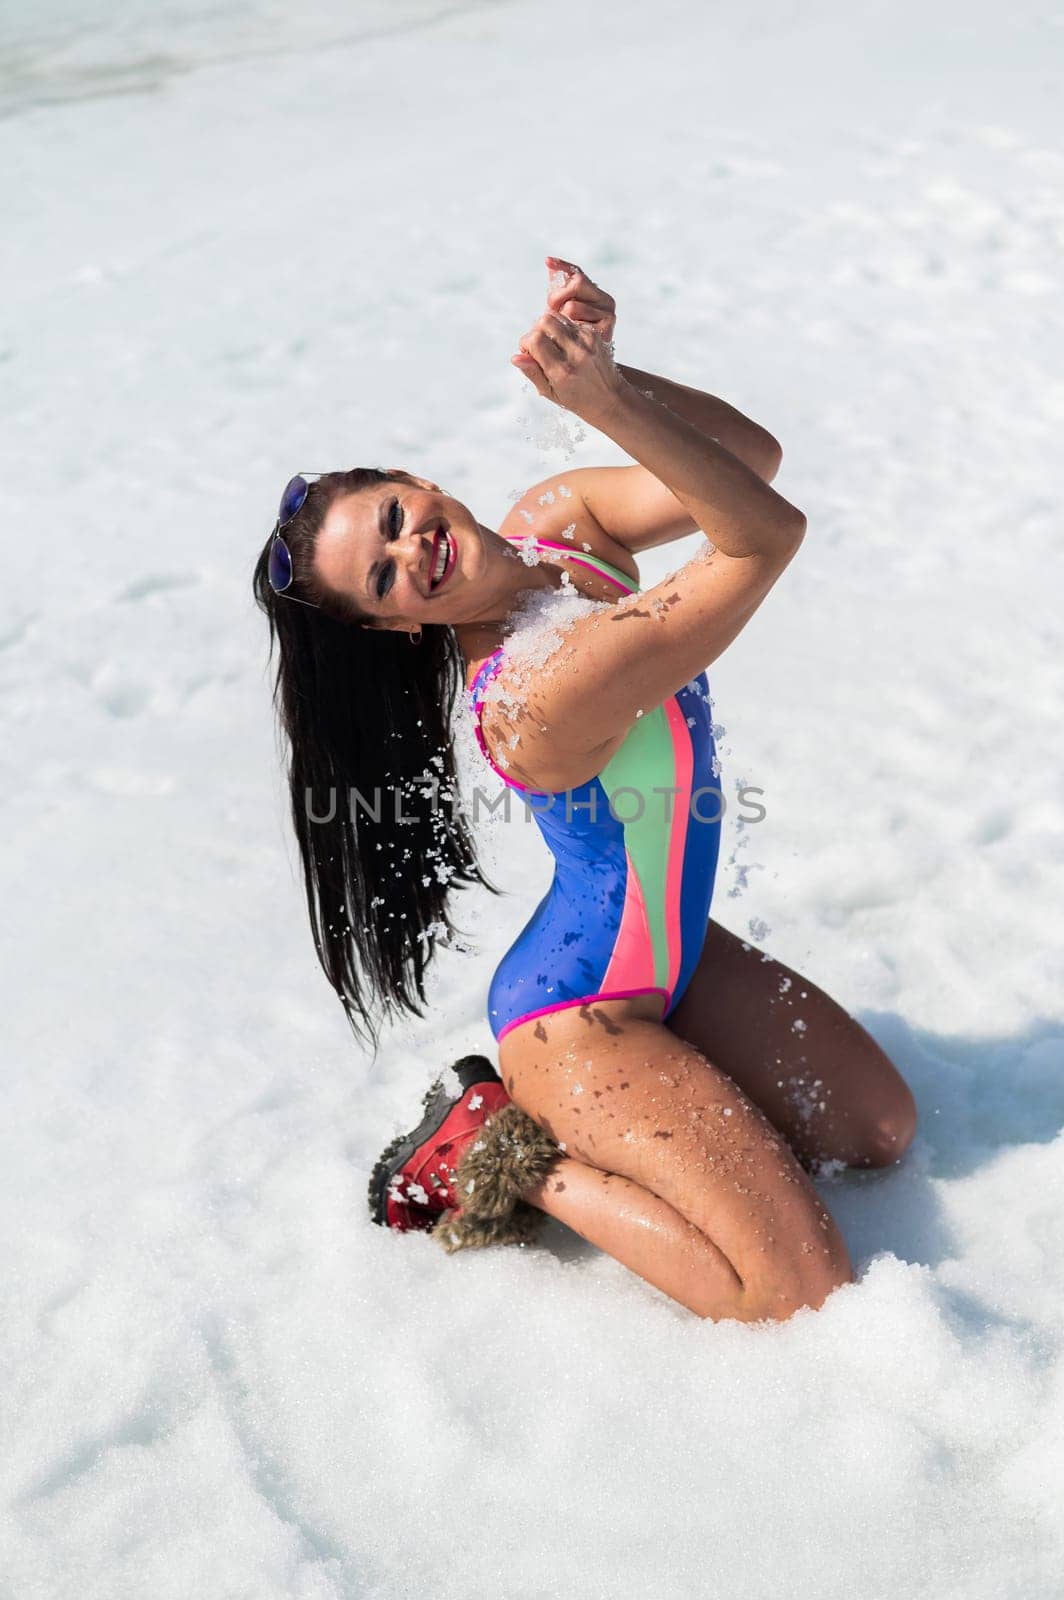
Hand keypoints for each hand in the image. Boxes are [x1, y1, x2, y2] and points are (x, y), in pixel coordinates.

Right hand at [510, 308, 626, 426]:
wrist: (610, 398)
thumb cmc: (577, 399)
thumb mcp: (550, 393)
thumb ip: (533, 373)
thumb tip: (515, 357)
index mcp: (562, 371)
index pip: (535, 340)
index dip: (525, 343)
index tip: (528, 353)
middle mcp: (576, 353)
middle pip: (545, 321)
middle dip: (536, 330)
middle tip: (539, 345)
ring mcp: (588, 341)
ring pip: (557, 317)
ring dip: (549, 327)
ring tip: (551, 343)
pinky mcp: (595, 334)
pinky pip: (570, 320)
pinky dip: (563, 328)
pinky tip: (565, 343)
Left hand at [542, 255, 616, 346]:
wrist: (590, 369)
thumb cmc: (571, 339)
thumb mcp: (563, 312)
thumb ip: (558, 289)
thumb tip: (549, 262)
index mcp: (596, 293)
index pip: (578, 272)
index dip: (562, 266)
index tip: (548, 261)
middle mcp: (606, 301)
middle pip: (576, 282)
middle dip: (557, 297)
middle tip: (553, 313)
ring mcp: (608, 314)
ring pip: (571, 306)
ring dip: (561, 319)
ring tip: (563, 332)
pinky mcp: (606, 330)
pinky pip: (575, 323)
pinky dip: (568, 331)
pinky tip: (570, 338)